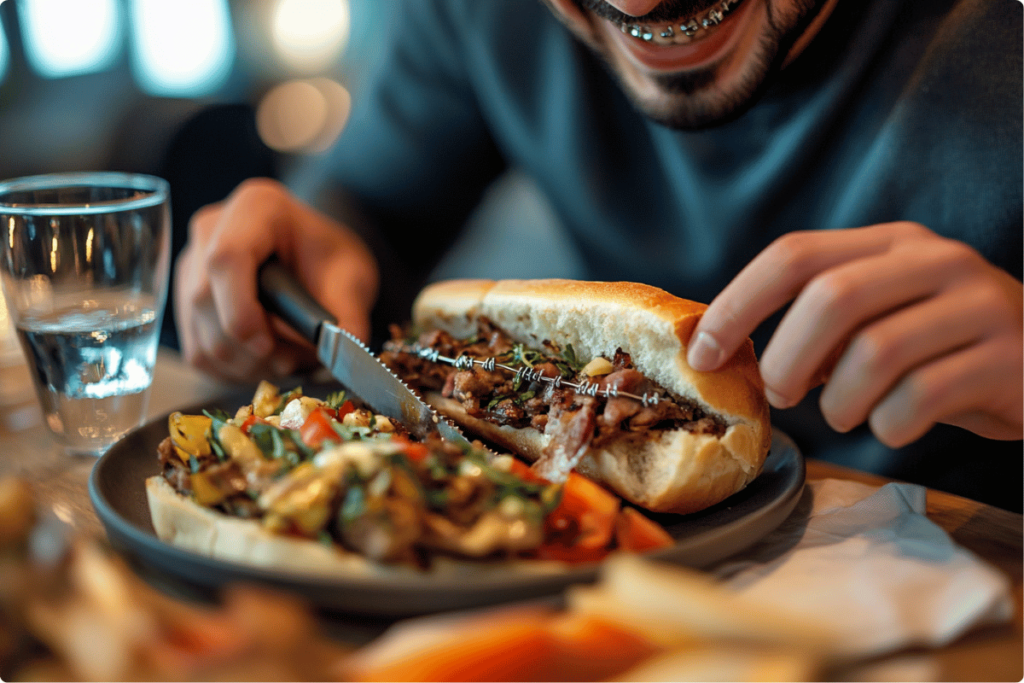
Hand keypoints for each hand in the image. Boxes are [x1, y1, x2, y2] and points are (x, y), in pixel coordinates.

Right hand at [175, 178, 378, 381]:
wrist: (317, 259)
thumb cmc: (331, 259)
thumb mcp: (353, 279)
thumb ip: (348, 316)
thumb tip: (341, 356)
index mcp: (255, 208)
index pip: (225, 259)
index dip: (241, 311)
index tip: (269, 345)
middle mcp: (211, 230)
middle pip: (205, 303)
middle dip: (250, 348)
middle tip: (294, 360)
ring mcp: (191, 266)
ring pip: (201, 335)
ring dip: (245, 365)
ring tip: (288, 360)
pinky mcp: (185, 301)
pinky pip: (198, 352)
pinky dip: (233, 370)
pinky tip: (265, 362)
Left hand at [687, 222, 1022, 446]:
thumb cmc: (945, 348)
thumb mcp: (883, 317)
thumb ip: (821, 324)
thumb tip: (735, 350)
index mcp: (890, 244)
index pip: (794, 255)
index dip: (737, 304)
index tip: (702, 352)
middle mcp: (935, 261)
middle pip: (832, 298)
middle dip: (787, 358)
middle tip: (782, 394)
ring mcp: (977, 305)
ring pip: (875, 351)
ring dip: (839, 401)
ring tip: (844, 415)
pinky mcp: (1008, 358)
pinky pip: (921, 397)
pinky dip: (888, 424)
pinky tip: (891, 426)